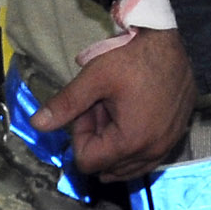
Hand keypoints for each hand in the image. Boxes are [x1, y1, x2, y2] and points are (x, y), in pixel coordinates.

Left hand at [33, 27, 196, 180]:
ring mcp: (166, 147)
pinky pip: (145, 157)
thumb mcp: (94, 78)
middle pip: (106, 165)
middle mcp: (152, 152)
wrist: (174, 44)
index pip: (88, 161)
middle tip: (102, 106)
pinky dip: (132, 142)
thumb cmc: (134, 59)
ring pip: (126, 164)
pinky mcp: (174, 138)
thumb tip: (36, 125)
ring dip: (114, 141)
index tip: (88, 108)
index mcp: (131, 141)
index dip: (80, 135)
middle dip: (97, 138)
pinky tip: (130, 113)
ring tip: (116, 108)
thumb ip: (65, 105)